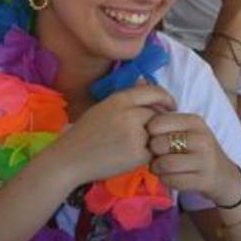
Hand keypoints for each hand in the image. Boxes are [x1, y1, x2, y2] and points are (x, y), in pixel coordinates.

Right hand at [52, 85, 175, 185]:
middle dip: (158, 122)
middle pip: (158, 114)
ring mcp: (135, 135)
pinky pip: (153, 152)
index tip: (170, 106)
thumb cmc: (83, 134)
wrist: (70, 159)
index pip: (154, 92)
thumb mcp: (102, 108)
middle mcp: (129, 114)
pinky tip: (130, 157)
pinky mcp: (138, 154)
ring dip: (152, 139)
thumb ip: (125, 98)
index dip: (166, 98)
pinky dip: (147, 155)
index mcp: (119, 99)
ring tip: (136, 146)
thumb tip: (145, 81)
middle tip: (152, 131)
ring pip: (157, 133)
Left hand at [145, 112, 240, 204]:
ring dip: (156, 168)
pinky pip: (172, 180)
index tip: (154, 138)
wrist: (223, 176)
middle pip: (158, 144)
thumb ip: (163, 120)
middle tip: (156, 155)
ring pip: (164, 164)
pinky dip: (165, 180)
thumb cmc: (195, 149)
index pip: (157, 122)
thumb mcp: (185, 129)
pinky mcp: (204, 180)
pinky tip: (169, 177)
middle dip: (152, 152)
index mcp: (194, 121)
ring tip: (159, 167)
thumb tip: (138, 102)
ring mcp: (205, 160)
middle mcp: (202, 138)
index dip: (149, 133)